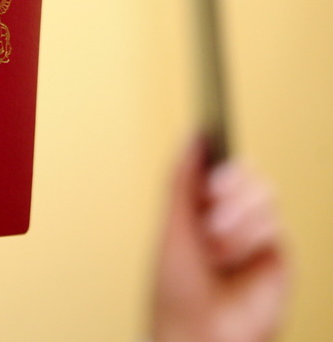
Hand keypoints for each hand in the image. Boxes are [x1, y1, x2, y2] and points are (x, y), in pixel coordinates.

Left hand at [149, 137, 288, 341]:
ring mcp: (253, 234)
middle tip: (211, 195)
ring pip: (262, 193)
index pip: (214, 164)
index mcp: (196, 206)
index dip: (216, 150)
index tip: (211, 128)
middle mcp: (227, 216)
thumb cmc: (177, 288)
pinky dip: (249, 234)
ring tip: (213, 241)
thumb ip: (183, 178)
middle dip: (227, 181)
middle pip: (243, 172)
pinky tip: (230, 256)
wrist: (199, 333)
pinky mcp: (277, 253)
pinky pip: (274, 223)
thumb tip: (194, 135)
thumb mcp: (173, 224)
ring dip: (235, 215)